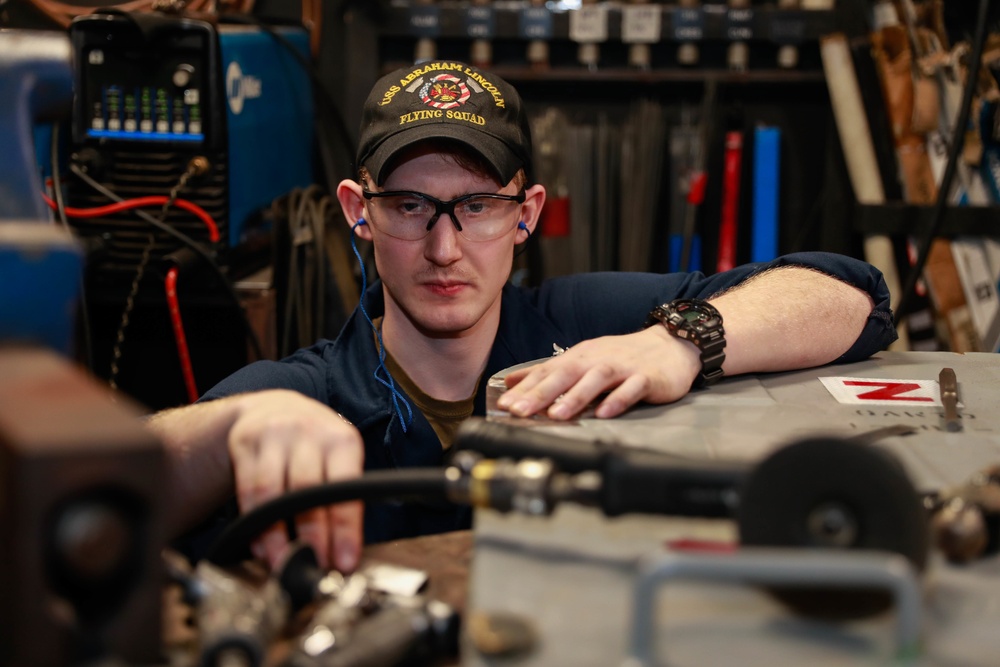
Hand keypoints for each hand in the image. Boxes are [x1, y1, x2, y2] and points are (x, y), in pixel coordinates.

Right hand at [227, 390, 363, 572]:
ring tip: (284, 564)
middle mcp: (309, 433)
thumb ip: (343, 496)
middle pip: (309, 492)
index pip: (346, 487)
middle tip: (314, 569)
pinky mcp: (246, 443)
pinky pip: (248, 491)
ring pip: (274, 494)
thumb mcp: (338, 457)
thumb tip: (346, 551)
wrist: (275, 408)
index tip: (345, 561)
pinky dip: (255, 524)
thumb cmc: (314, 443)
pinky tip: (261, 546)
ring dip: (278, 537)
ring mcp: (275, 435)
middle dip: (313, 537)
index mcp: (341, 439)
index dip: (346, 528)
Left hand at [496, 327, 702, 419]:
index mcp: (579, 357)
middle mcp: (597, 360)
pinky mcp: (646, 378)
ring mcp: (622, 367)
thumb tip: (512, 382)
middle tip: (520, 411)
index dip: (526, 388)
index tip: (505, 405)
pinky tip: (605, 413)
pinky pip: (631, 389)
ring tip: (556, 415)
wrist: (670, 345)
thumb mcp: (582, 359)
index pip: (548, 372)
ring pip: (596, 380)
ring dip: (575, 397)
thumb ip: (548, 372)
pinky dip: (618, 400)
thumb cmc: (622, 356)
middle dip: (541, 394)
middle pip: (566, 375)